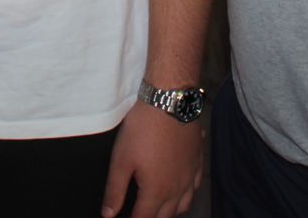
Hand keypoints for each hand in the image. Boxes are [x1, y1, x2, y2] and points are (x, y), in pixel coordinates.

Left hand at [101, 101, 202, 217]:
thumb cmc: (142, 129)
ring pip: (184, 205)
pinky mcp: (198, 161)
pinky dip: (187, 195)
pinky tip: (182, 189)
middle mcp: (177, 189)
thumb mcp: (121, 159)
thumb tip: (108, 214)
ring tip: (160, 209)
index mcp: (156, 191)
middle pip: (165, 216)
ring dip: (171, 211)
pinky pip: (196, 187)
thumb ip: (115, 190)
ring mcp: (190, 175)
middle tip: (140, 214)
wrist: (170, 101)